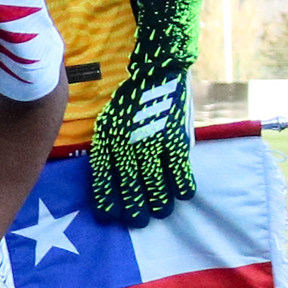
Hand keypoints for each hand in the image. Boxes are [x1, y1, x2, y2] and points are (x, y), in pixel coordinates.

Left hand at [86, 0, 200, 226]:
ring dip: (159, 202)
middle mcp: (127, 144)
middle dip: (134, 208)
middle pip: (130, 185)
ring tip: (161, 212)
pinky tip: (184, 194)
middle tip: (138, 223)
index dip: (106, 198)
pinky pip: (180, 169)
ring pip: (156, 182)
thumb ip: (109, 142)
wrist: (157, 64)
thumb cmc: (130, 92)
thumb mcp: (109, 115)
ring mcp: (153, 142)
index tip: (109, 217)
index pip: (103, 176)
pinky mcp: (175, 137)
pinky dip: (183, 184)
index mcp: (107, 137)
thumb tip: (108, 171)